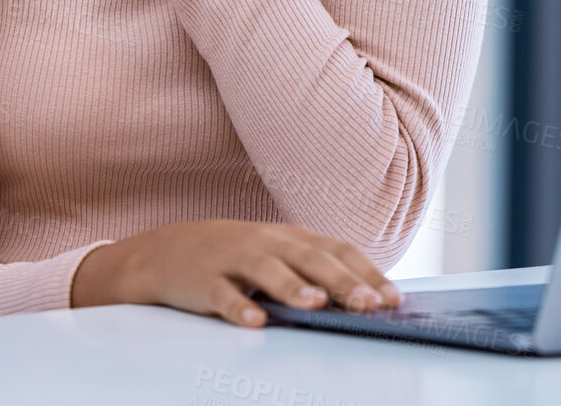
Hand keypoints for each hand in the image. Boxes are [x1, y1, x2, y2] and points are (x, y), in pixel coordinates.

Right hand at [70, 218, 402, 326]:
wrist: (167, 251)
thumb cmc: (237, 258)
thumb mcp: (277, 256)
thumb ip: (315, 272)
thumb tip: (367, 300)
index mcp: (291, 237)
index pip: (337, 250)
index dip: (366, 272)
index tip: (392, 298)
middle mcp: (267, 242)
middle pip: (310, 258)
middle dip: (342, 282)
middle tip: (369, 305)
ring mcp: (234, 258)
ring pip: (268, 270)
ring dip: (293, 287)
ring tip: (316, 305)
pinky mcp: (203, 280)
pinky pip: (222, 295)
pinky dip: (238, 308)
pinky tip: (254, 323)